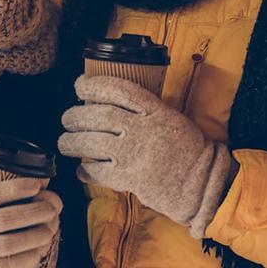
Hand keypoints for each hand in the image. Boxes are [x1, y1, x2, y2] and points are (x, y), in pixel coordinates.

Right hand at [0, 175, 61, 267]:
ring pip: (16, 242)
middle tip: (55, 204)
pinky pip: (12, 265)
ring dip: (40, 233)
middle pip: (12, 217)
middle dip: (39, 210)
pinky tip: (40, 250)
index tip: (38, 183)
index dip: (20, 187)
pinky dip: (30, 257)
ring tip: (53, 226)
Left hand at [58, 75, 230, 238]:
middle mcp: (142, 129)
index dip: (94, 85)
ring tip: (64, 142)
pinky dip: (86, 170)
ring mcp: (135, 154)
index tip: (79, 85)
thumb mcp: (170, 117)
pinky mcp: (131, 179)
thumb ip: (144, 109)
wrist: (201, 182)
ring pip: (93, 142)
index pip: (118, 89)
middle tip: (66, 118)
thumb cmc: (187, 149)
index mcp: (154, 110)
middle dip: (76, 115)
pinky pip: (99, 172)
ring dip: (73, 142)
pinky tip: (81, 169)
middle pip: (100, 115)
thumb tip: (108, 103)